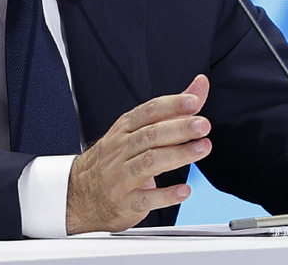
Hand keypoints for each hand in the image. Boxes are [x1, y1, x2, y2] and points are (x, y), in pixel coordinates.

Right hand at [65, 75, 211, 233]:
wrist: (84, 193)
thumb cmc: (118, 158)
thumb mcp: (139, 129)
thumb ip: (174, 109)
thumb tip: (200, 84)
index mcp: (126, 128)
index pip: (149, 111)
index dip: (172, 105)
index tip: (194, 102)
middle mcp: (122, 148)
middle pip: (151, 135)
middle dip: (179, 128)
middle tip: (203, 125)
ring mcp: (122, 175)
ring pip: (149, 162)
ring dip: (178, 155)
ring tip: (201, 149)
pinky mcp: (126, 201)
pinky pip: (146, 198)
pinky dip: (166, 194)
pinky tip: (184, 191)